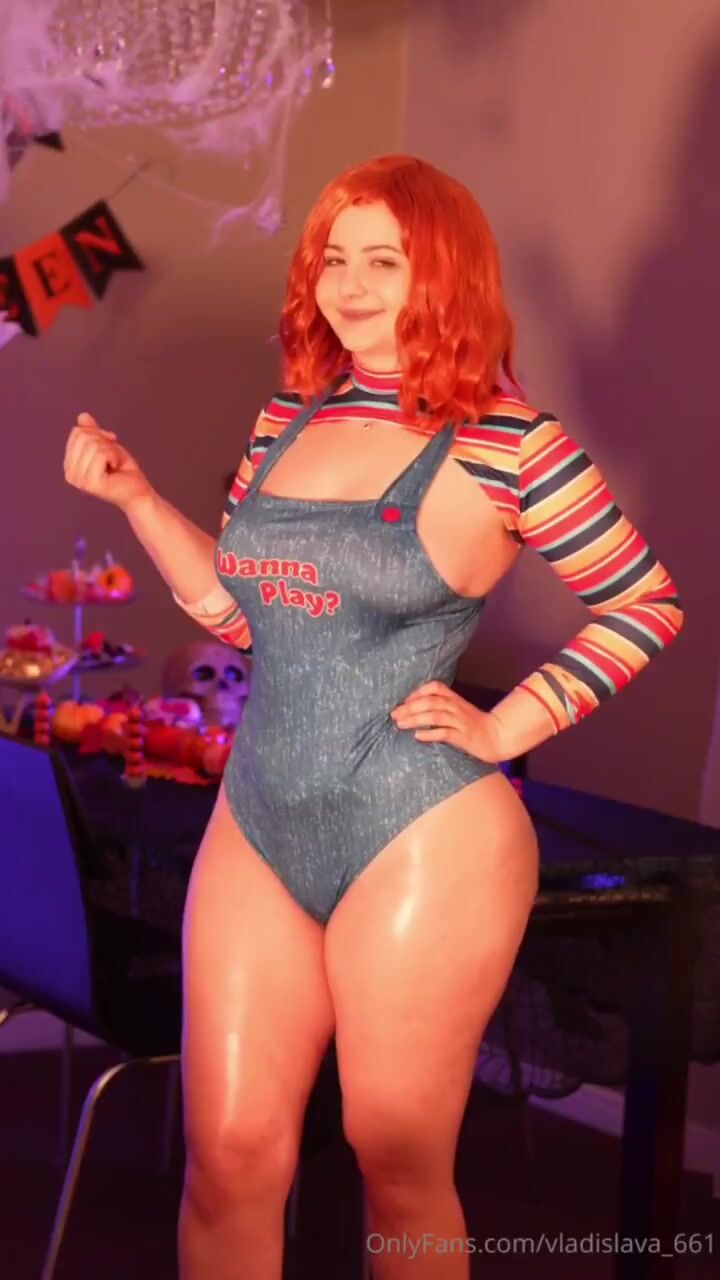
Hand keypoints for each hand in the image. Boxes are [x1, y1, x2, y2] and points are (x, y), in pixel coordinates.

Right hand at [64, 413, 152, 510]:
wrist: (138, 491)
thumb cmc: (123, 470)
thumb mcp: (106, 445)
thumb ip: (92, 432)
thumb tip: (82, 416)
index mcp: (70, 466)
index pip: (77, 433)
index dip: (98, 433)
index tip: (109, 445)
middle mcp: (70, 474)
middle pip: (83, 437)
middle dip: (104, 441)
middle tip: (113, 457)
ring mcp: (79, 480)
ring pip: (93, 444)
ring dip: (110, 450)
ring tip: (114, 464)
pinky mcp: (91, 483)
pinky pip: (101, 454)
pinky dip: (113, 456)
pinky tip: (115, 468)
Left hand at [390, 681, 508, 762]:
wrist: (497, 737)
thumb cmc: (473, 725)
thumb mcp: (458, 711)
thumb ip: (441, 706)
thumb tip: (414, 708)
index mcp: (455, 699)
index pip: (435, 687)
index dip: (418, 692)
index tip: (404, 701)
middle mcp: (457, 708)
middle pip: (431, 702)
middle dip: (410, 707)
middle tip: (394, 714)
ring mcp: (461, 722)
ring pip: (436, 716)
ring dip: (416, 719)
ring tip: (400, 724)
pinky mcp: (464, 737)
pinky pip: (445, 733)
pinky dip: (430, 734)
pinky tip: (418, 736)